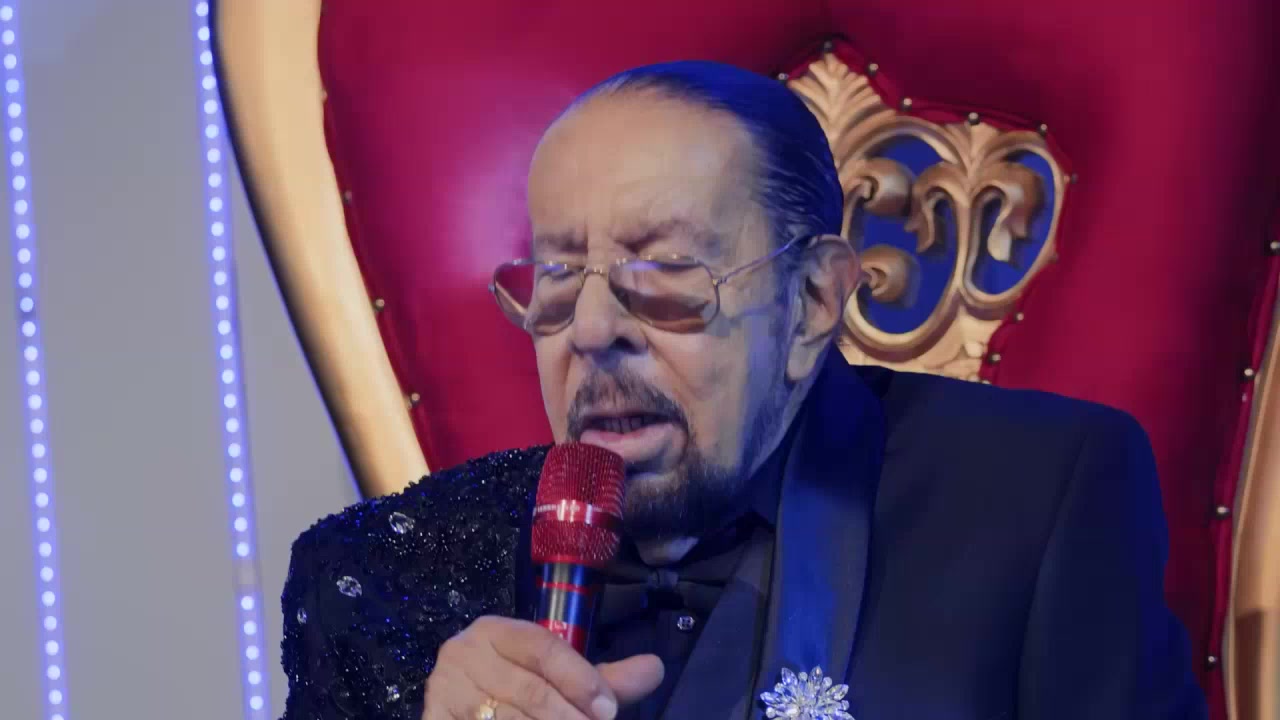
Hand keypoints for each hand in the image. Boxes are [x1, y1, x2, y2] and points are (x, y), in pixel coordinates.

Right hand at [423, 615, 663, 719]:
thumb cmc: (518, 686)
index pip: (541, 647)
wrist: (463, 706)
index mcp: (496, 631)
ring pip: (504, 718)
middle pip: (527, 689)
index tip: (610, 710)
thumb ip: (603, 678)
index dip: (579, 678)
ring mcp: (443, 691)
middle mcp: (463, 653)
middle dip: (568, 717)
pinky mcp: (433, 719)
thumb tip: (655, 668)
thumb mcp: (558, 678)